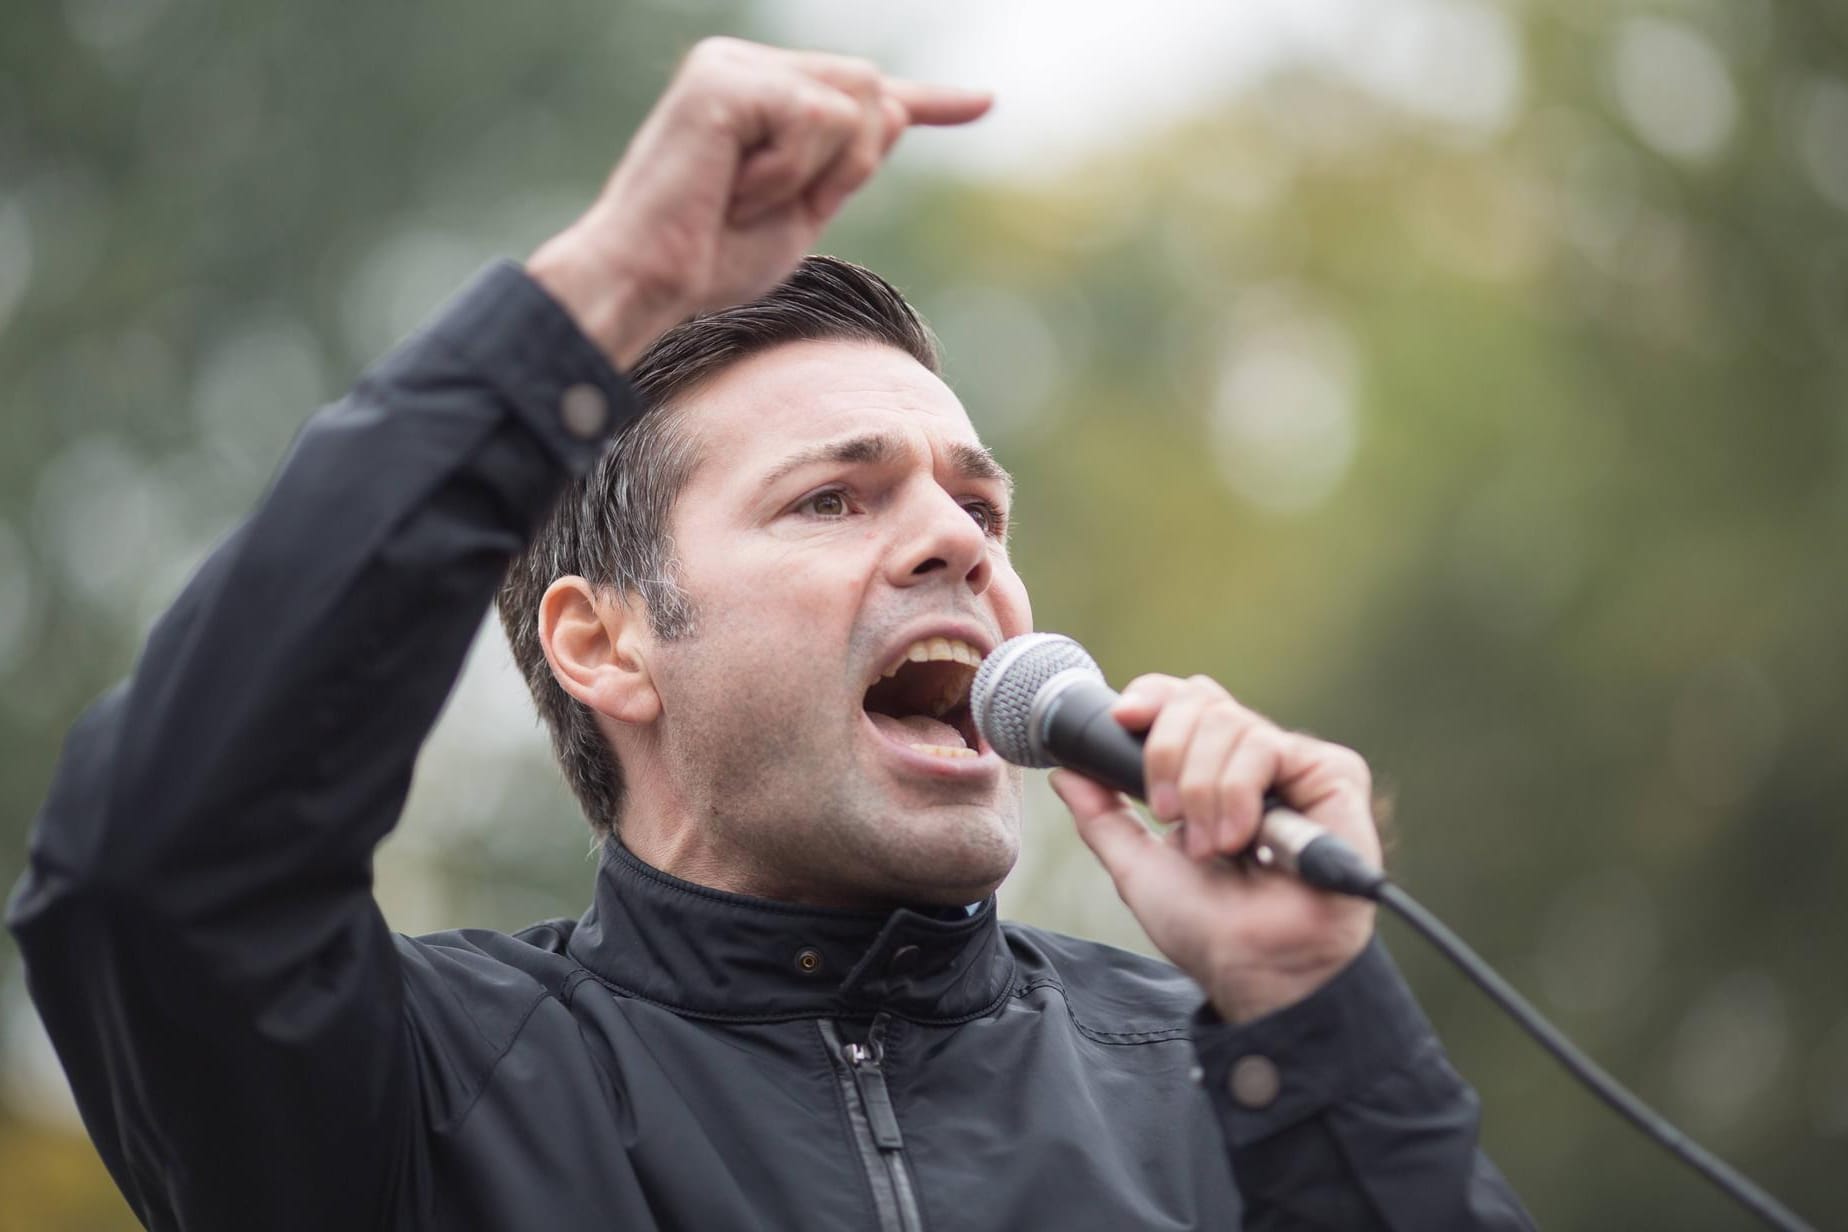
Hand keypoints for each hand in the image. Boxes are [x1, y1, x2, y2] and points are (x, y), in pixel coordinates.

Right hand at [526, 38, 991, 367]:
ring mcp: (731, 66)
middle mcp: (745, 66)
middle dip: (849, 161)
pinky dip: (786, 172)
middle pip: (868, 89)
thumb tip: (894, 111)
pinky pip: (811, 118)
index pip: (860, 94)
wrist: (648, 282)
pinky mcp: (722, 81)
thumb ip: (845, 163)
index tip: (985, 101)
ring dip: (816, 170)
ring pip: (849, 103)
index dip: (929, 102)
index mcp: (762, 95)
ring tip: (746, 198)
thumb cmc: (708, 261)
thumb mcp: (800, 211)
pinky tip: (733, 189)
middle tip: (776, 203)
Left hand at [1049, 675, 1380, 1022]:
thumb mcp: (1137, 867)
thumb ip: (1103, 818)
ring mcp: (1295, 767)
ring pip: (1230, 722)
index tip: (1121, 718)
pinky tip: (1242, 838)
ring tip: (1211, 847)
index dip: (1152, 697)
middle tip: (1166, 815)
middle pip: (1201, 700)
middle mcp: (1254, 762)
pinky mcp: (1334, 776)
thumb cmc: (1208, 930)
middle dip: (1166, 753)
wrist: (1254, 969)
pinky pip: (1270, 747)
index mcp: (1212, 773)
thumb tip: (1065, 773)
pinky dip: (1238, 791)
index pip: (1184, 701)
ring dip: (1202, 789)